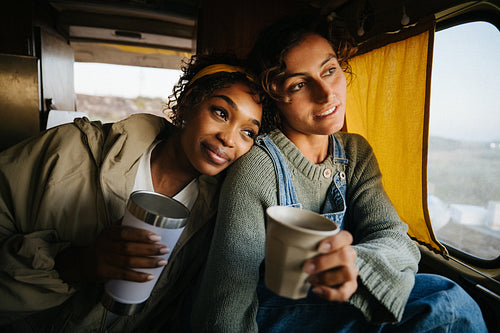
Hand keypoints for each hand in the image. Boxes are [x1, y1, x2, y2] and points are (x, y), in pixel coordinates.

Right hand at [55, 225, 169, 282]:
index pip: (125, 233)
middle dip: (149, 249)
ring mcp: (104, 260)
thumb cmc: (104, 244)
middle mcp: (105, 245)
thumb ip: (126, 225)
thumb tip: (149, 215)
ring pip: (128, 262)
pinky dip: (137, 277)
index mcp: (109, 233)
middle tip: (165, 249)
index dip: (141, 235)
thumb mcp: (110, 232)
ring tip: (162, 262)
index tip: (158, 237)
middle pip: (129, 248)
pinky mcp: (104, 272)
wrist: (82, 262)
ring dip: (148, 263)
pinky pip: (123, 275)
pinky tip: (150, 277)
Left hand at [302, 230, 357, 301]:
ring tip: (309, 279)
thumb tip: (277, 228)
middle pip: (346, 256)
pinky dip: (329, 293)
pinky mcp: (348, 287)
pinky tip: (315, 290)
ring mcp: (350, 271)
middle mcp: (349, 255)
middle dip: (325, 262)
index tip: (319, 247)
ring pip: (348, 273)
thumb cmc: (311, 253)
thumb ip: (299, 239)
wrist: (317, 269)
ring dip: (326, 278)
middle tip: (306, 267)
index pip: (346, 237)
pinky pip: (344, 293)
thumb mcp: (307, 244)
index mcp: (341, 242)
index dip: (335, 241)